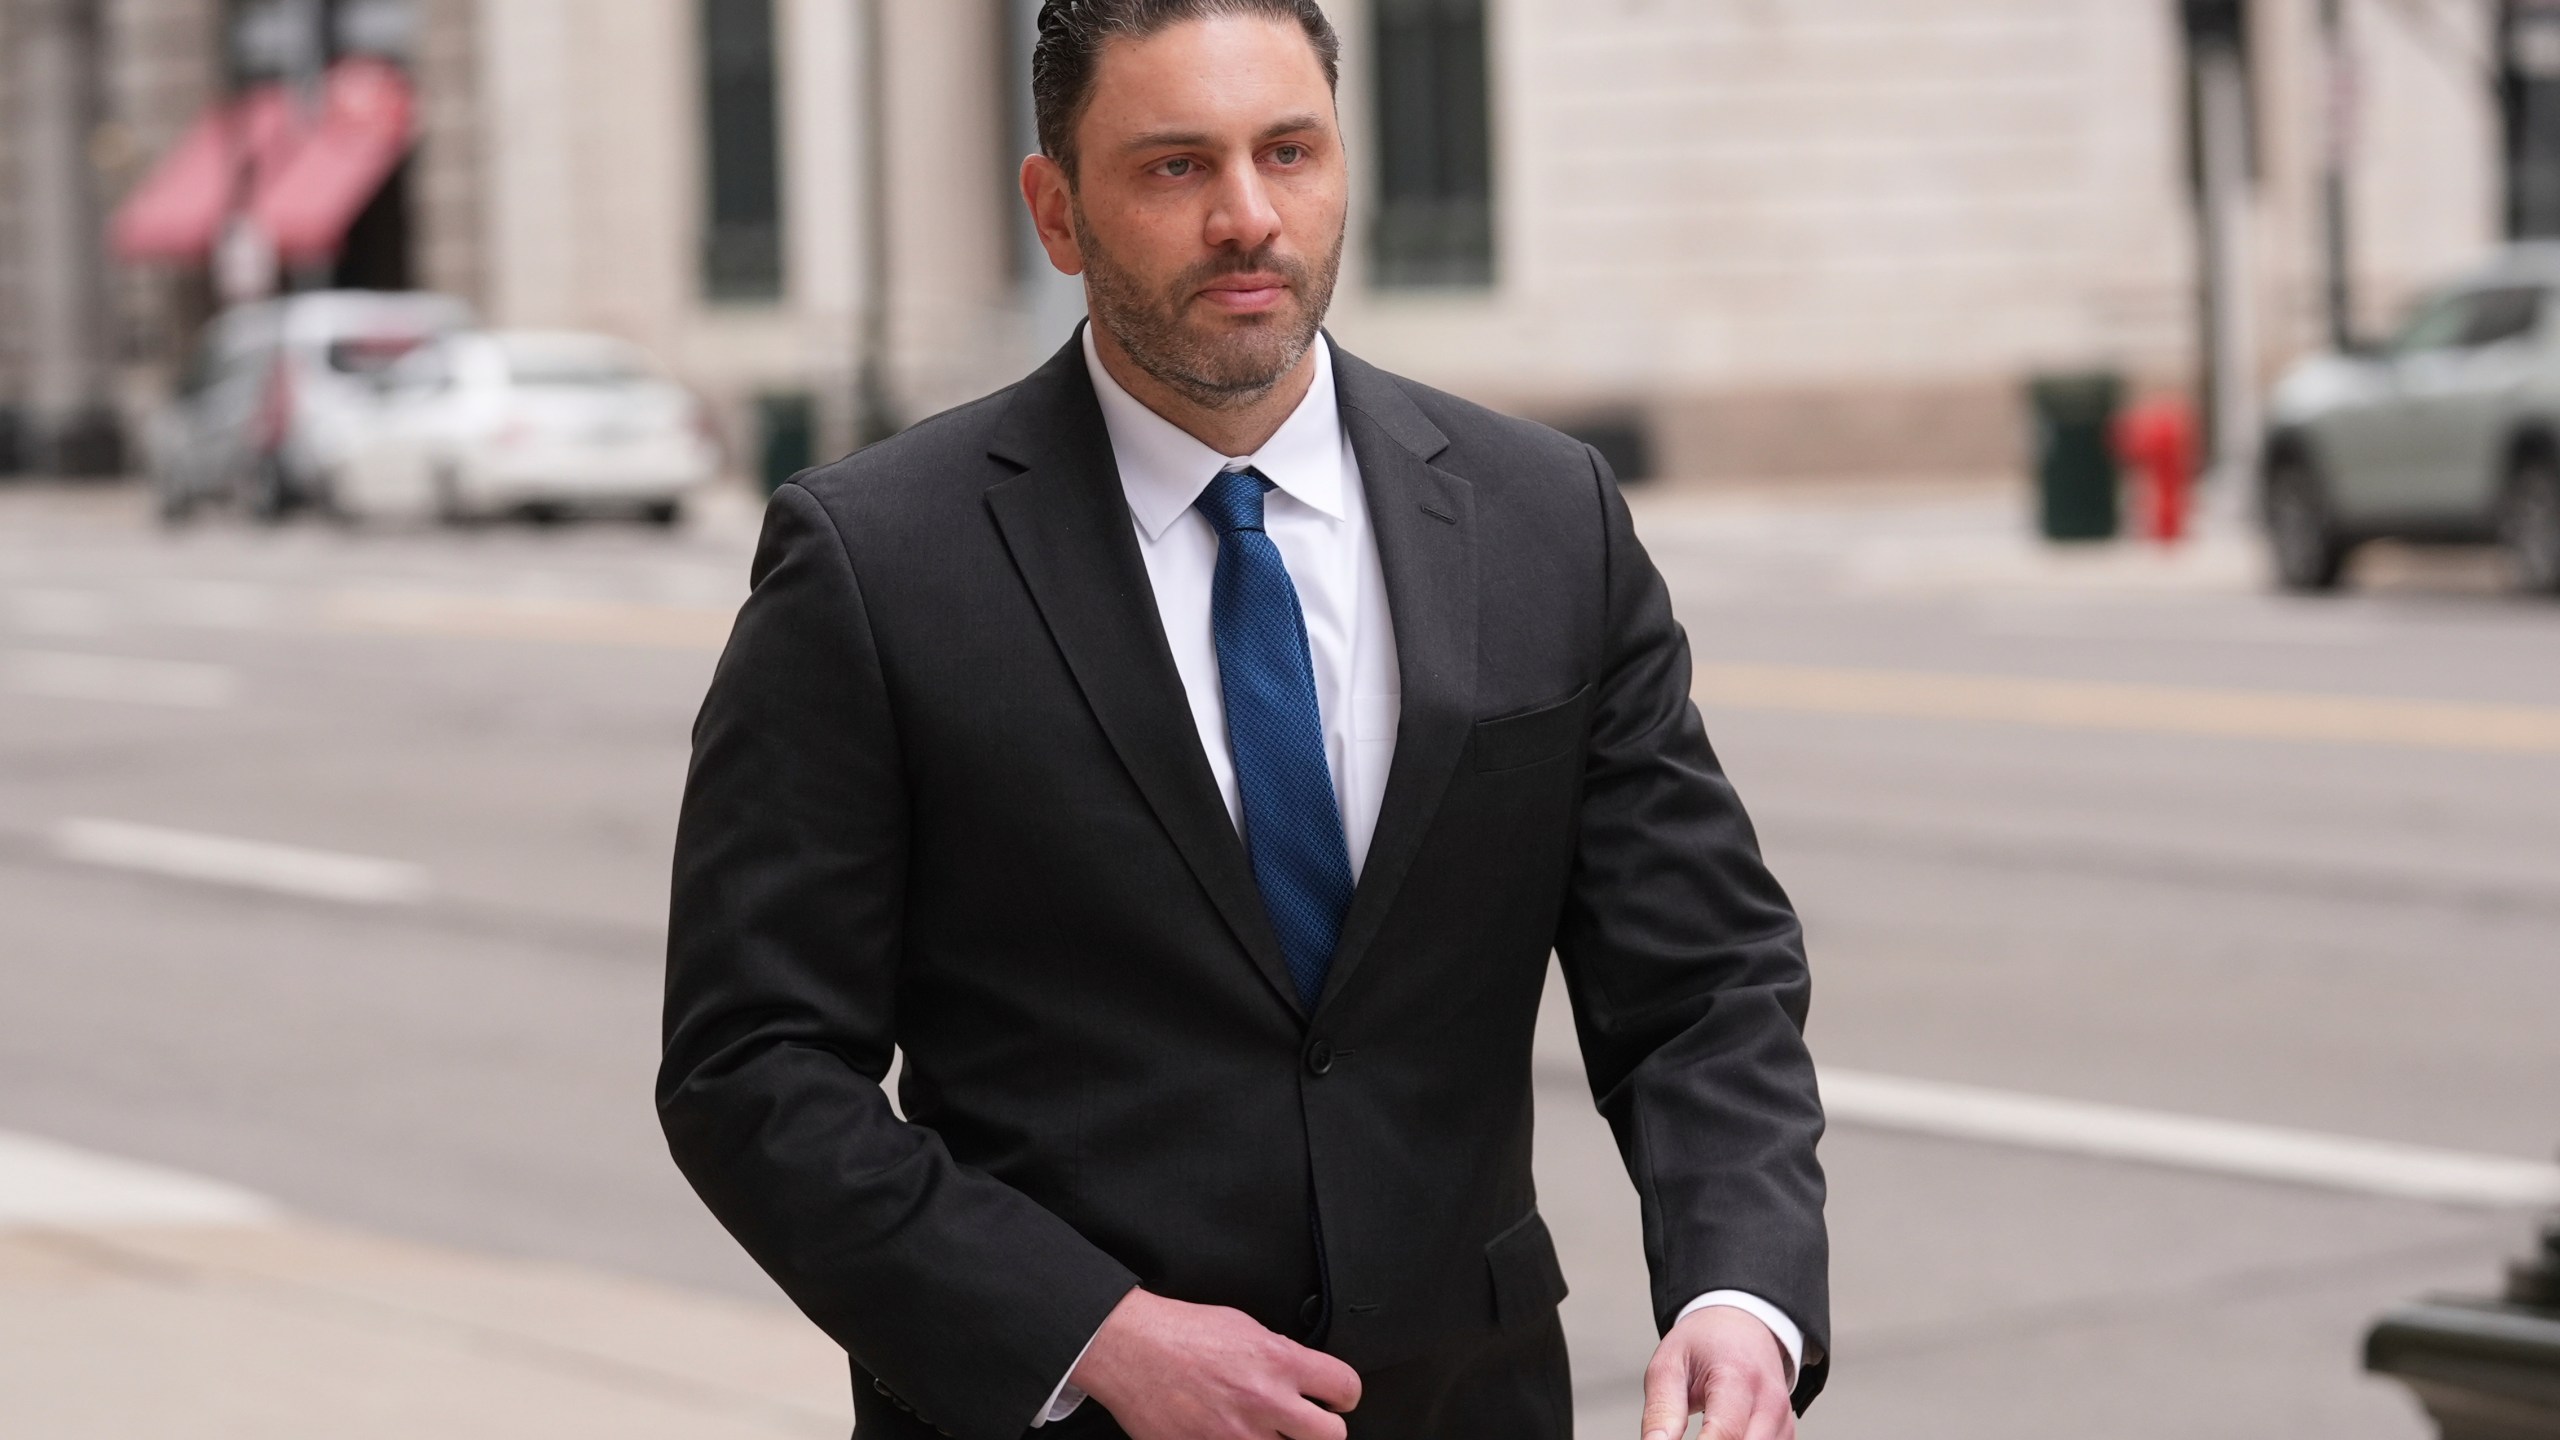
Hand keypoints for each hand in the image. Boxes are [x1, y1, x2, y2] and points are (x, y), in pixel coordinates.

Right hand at [1071, 1288, 1361, 1439]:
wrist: (1129, 1350)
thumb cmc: (1179, 1333)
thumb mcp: (1243, 1326)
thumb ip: (1280, 1354)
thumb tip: (1303, 1374)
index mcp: (1278, 1361)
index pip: (1346, 1388)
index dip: (1343, 1394)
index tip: (1334, 1398)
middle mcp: (1265, 1402)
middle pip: (1332, 1437)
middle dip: (1323, 1429)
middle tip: (1308, 1423)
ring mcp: (1237, 1436)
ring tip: (1266, 1430)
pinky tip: (1234, 1436)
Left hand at [1639, 1305, 1793, 1439]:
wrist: (1741, 1324)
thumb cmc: (1703, 1343)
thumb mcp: (1668, 1366)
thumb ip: (1661, 1411)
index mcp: (1738, 1379)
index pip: (1725, 1434)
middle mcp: (1769, 1402)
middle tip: (1687, 1434)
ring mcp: (1783, 1420)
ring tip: (1702, 1433)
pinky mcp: (1786, 1432)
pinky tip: (1721, 1437)